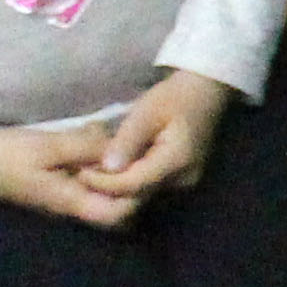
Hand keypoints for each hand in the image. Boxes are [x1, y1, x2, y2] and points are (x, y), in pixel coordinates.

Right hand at [0, 123, 133, 227]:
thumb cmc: (4, 155)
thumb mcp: (47, 147)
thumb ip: (85, 149)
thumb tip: (121, 150)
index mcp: (70, 202)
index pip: (118, 215)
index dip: (134, 194)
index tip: (133, 164)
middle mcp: (71, 206)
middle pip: (115, 208)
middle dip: (128, 183)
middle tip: (130, 152)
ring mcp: (63, 196)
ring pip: (103, 191)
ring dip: (112, 169)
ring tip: (114, 141)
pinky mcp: (56, 183)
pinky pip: (86, 178)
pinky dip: (95, 161)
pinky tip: (92, 137)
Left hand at [79, 71, 234, 203]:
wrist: (206, 93)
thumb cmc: (175, 96)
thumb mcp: (146, 112)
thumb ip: (127, 141)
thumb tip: (107, 168)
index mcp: (177, 160)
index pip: (134, 184)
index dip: (105, 183)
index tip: (80, 172)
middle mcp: (183, 179)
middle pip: (139, 193)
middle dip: (109, 187)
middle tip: (82, 173)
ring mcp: (184, 182)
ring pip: (144, 192)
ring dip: (119, 185)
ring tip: (94, 170)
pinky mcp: (181, 180)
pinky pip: (151, 186)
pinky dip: (131, 180)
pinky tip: (115, 168)